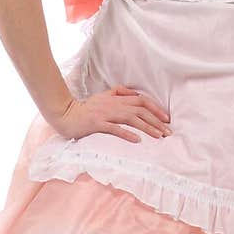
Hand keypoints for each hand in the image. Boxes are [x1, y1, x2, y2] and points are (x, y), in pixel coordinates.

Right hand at [50, 85, 171, 143]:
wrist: (65, 114)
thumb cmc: (85, 108)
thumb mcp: (103, 96)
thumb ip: (119, 92)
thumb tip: (135, 93)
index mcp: (117, 98)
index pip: (142, 100)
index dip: (156, 108)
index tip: (167, 119)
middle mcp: (114, 104)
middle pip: (140, 110)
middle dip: (157, 121)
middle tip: (168, 132)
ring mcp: (106, 114)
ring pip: (132, 119)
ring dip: (147, 127)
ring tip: (159, 136)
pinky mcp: (97, 124)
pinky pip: (115, 128)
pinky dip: (127, 134)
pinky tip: (137, 140)